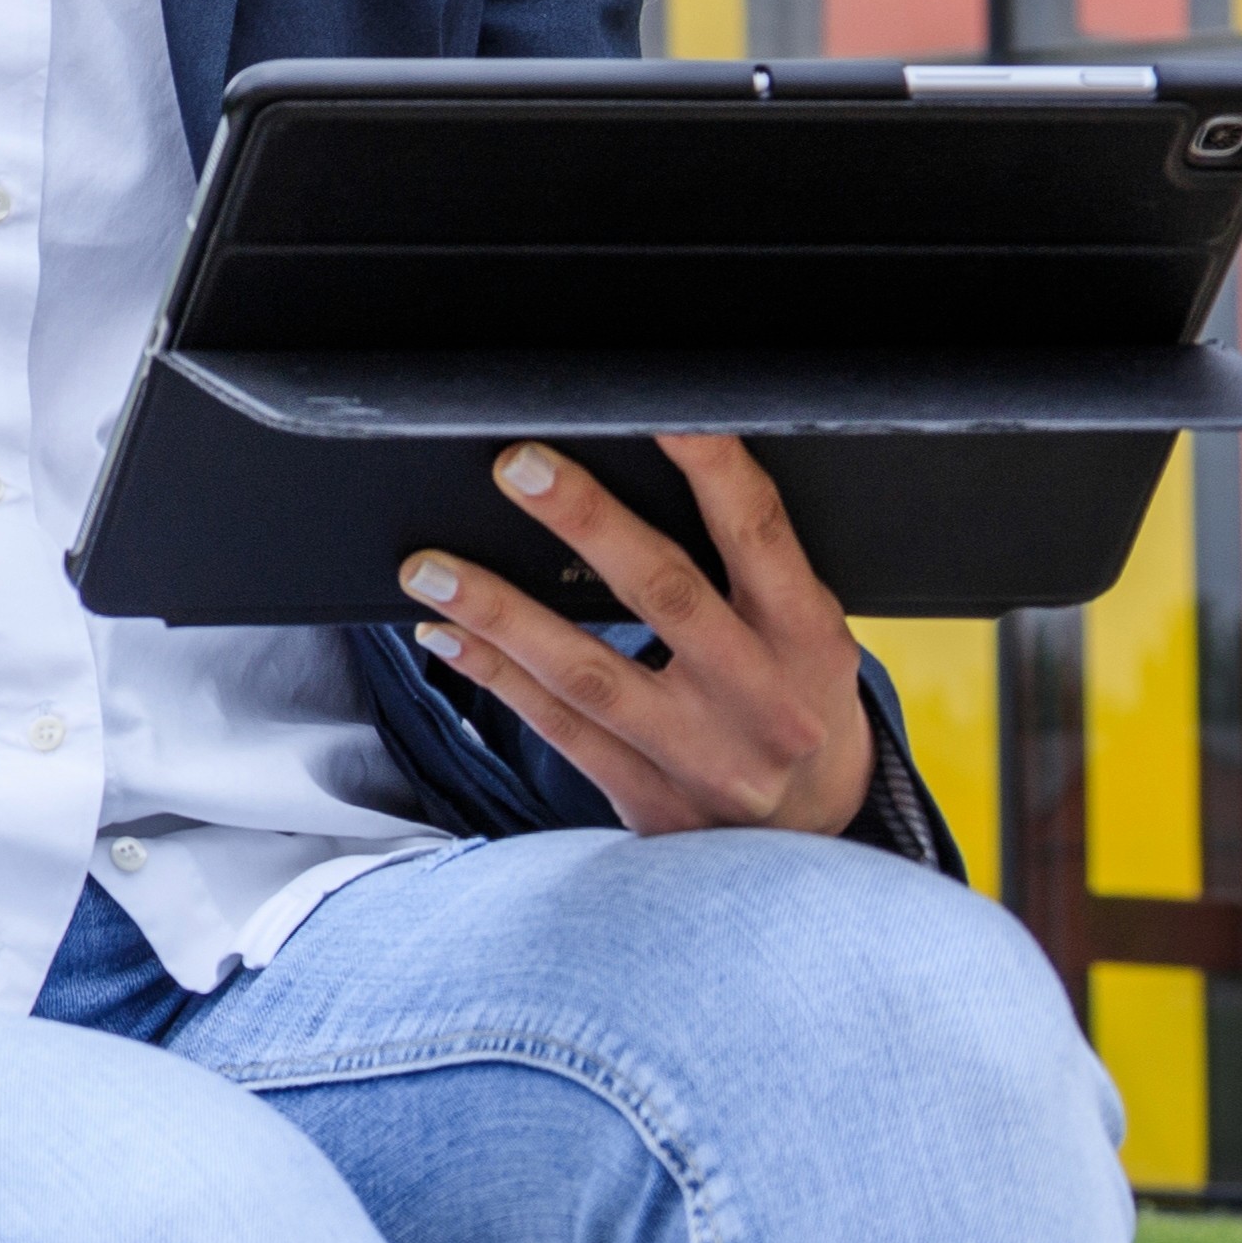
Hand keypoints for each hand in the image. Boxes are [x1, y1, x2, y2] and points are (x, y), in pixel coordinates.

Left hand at [400, 434, 877, 837]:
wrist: (810, 830)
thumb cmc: (790, 694)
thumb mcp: (799, 632)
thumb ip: (743, 566)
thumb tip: (640, 464)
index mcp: (807, 638)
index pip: (760, 534)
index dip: (713, 469)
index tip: (661, 412)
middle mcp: (763, 699)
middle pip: (668, 594)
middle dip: (588, 523)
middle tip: (517, 464)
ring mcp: (703, 757)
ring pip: (589, 675)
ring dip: (500, 613)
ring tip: (430, 567)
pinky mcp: (649, 800)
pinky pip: (557, 728)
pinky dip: (494, 674)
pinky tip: (443, 634)